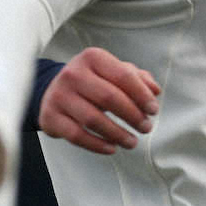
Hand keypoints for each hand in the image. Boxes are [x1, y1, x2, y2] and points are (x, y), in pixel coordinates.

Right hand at [39, 47, 161, 154]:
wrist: (53, 90)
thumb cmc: (91, 81)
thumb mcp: (112, 72)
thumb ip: (137, 77)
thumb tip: (155, 91)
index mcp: (92, 57)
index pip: (123, 76)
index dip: (142, 95)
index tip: (153, 110)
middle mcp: (73, 74)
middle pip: (110, 98)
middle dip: (133, 116)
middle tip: (146, 127)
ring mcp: (60, 96)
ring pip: (93, 120)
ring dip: (118, 134)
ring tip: (132, 141)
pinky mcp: (51, 117)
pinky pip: (77, 136)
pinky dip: (97, 145)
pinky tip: (112, 148)